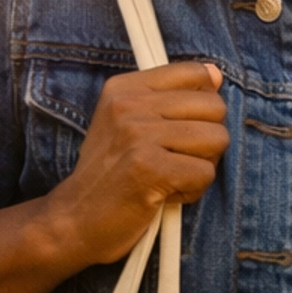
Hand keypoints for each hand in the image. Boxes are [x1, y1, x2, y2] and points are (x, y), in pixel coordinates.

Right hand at [41, 63, 228, 269]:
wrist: (74, 219)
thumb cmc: (111, 174)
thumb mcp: (130, 124)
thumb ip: (173, 97)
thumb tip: (216, 74)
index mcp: (125, 88)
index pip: (194, 73)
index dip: (203, 105)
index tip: (180, 128)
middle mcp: (129, 104)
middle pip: (214, 107)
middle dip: (206, 140)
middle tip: (174, 160)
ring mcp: (137, 134)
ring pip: (217, 139)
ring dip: (201, 166)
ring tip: (169, 177)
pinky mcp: (148, 168)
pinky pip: (205, 173)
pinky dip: (192, 191)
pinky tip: (164, 194)